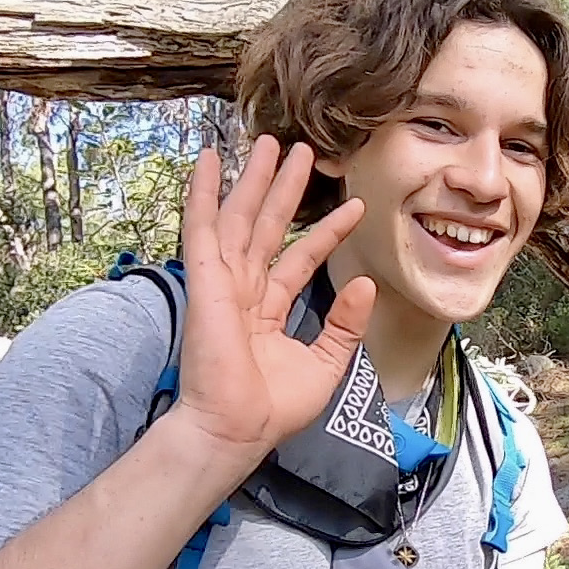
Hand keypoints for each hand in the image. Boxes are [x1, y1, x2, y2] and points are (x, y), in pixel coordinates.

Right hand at [169, 138, 374, 458]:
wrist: (237, 427)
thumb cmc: (273, 407)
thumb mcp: (325, 364)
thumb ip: (344, 324)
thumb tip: (365, 285)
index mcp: (270, 311)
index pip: (301, 259)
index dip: (327, 232)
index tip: (355, 206)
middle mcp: (245, 291)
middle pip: (267, 227)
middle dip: (283, 188)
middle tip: (299, 150)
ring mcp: (223, 282)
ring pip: (241, 218)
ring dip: (252, 178)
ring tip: (269, 141)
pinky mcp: (205, 279)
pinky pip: (203, 227)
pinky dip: (204, 192)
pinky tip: (209, 160)